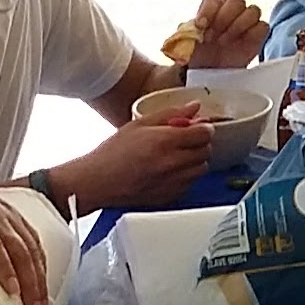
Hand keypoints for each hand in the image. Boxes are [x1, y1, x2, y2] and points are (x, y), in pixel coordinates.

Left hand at [0, 158, 52, 304]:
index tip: (13, 293)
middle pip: (19, 248)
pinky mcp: (13, 213)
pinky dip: (41, 259)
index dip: (4, 268)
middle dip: (31, 281)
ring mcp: (6, 212)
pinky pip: (33, 237)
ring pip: (31, 245)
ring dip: (40, 275)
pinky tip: (45, 281)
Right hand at [56, 115, 213, 212]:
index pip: (204, 133)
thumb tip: (193, 107)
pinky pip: (190, 184)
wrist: (98, 182)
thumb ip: (170, 114)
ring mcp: (172, 183)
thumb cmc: (112, 154)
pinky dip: (186, 176)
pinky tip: (170, 171)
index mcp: (165, 141)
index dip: (203, 128)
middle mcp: (172, 163)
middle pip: (206, 151)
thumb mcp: (139, 124)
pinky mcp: (170, 197)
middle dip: (200, 143)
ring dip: (195, 160)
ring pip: (202, 169)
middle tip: (186, 140)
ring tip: (177, 156)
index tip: (197, 127)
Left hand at [182, 0, 267, 70]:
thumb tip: (193, 27)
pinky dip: (252, 35)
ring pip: (253, 10)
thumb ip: (188, 31)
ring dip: (238, 27)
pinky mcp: (258, 34)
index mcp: (213, 5)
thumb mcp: (186, 40)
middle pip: (237, 0)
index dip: (209, 9)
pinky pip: (263, 26)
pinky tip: (239, 46)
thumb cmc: (197, 53)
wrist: (209, 72)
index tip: (201, 25)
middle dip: (224, 19)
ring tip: (225, 42)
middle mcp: (232, 8)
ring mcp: (247, 20)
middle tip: (213, 36)